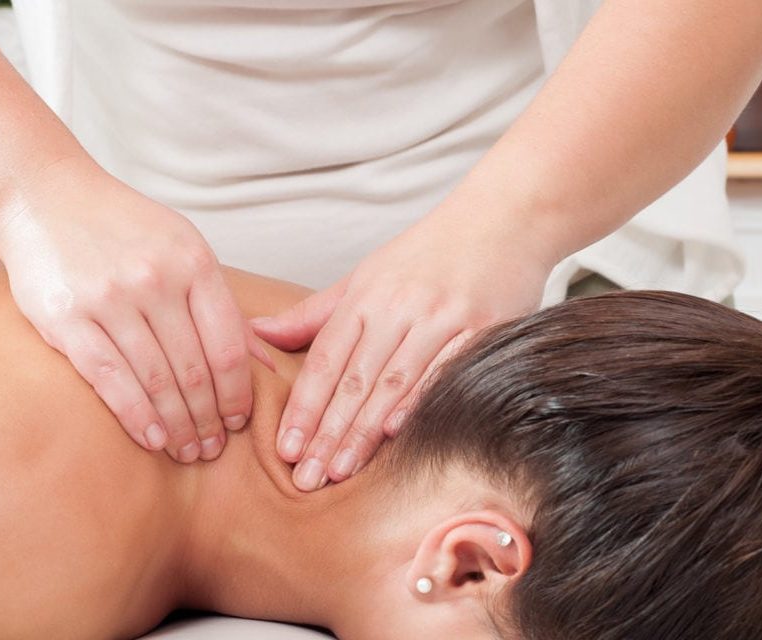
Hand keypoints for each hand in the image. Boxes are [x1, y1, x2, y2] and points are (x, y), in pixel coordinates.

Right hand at [0, 161, 269, 461]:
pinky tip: (152, 438)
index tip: (241, 421)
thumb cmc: (124, 230)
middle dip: (209, 419)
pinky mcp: (66, 318)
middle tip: (215, 449)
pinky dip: (135, 415)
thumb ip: (221, 305)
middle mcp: (155, 280)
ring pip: (155, 380)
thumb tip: (265, 363)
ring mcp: (110, 298)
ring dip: (177, 425)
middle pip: (195, 370)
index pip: (228, 346)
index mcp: (194, 262)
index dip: (238, 393)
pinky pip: (108, 378)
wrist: (44, 198)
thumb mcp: (184, 249)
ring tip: (189, 451)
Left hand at [252, 196, 555, 490]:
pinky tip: (397, 434)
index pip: (325, 361)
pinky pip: (445, 371)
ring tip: (340, 470)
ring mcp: (441, 318)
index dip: (303, 407)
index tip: (285, 449)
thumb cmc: (429, 254)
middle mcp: (399, 307)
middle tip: (305, 478)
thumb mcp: (366, 276)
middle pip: (353, 379)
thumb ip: (315, 313)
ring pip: (393, 382)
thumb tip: (259, 334)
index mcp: (366, 297)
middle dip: (326, 433)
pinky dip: (419, 403)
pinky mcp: (483, 327)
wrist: (502, 218)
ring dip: (364, 431)